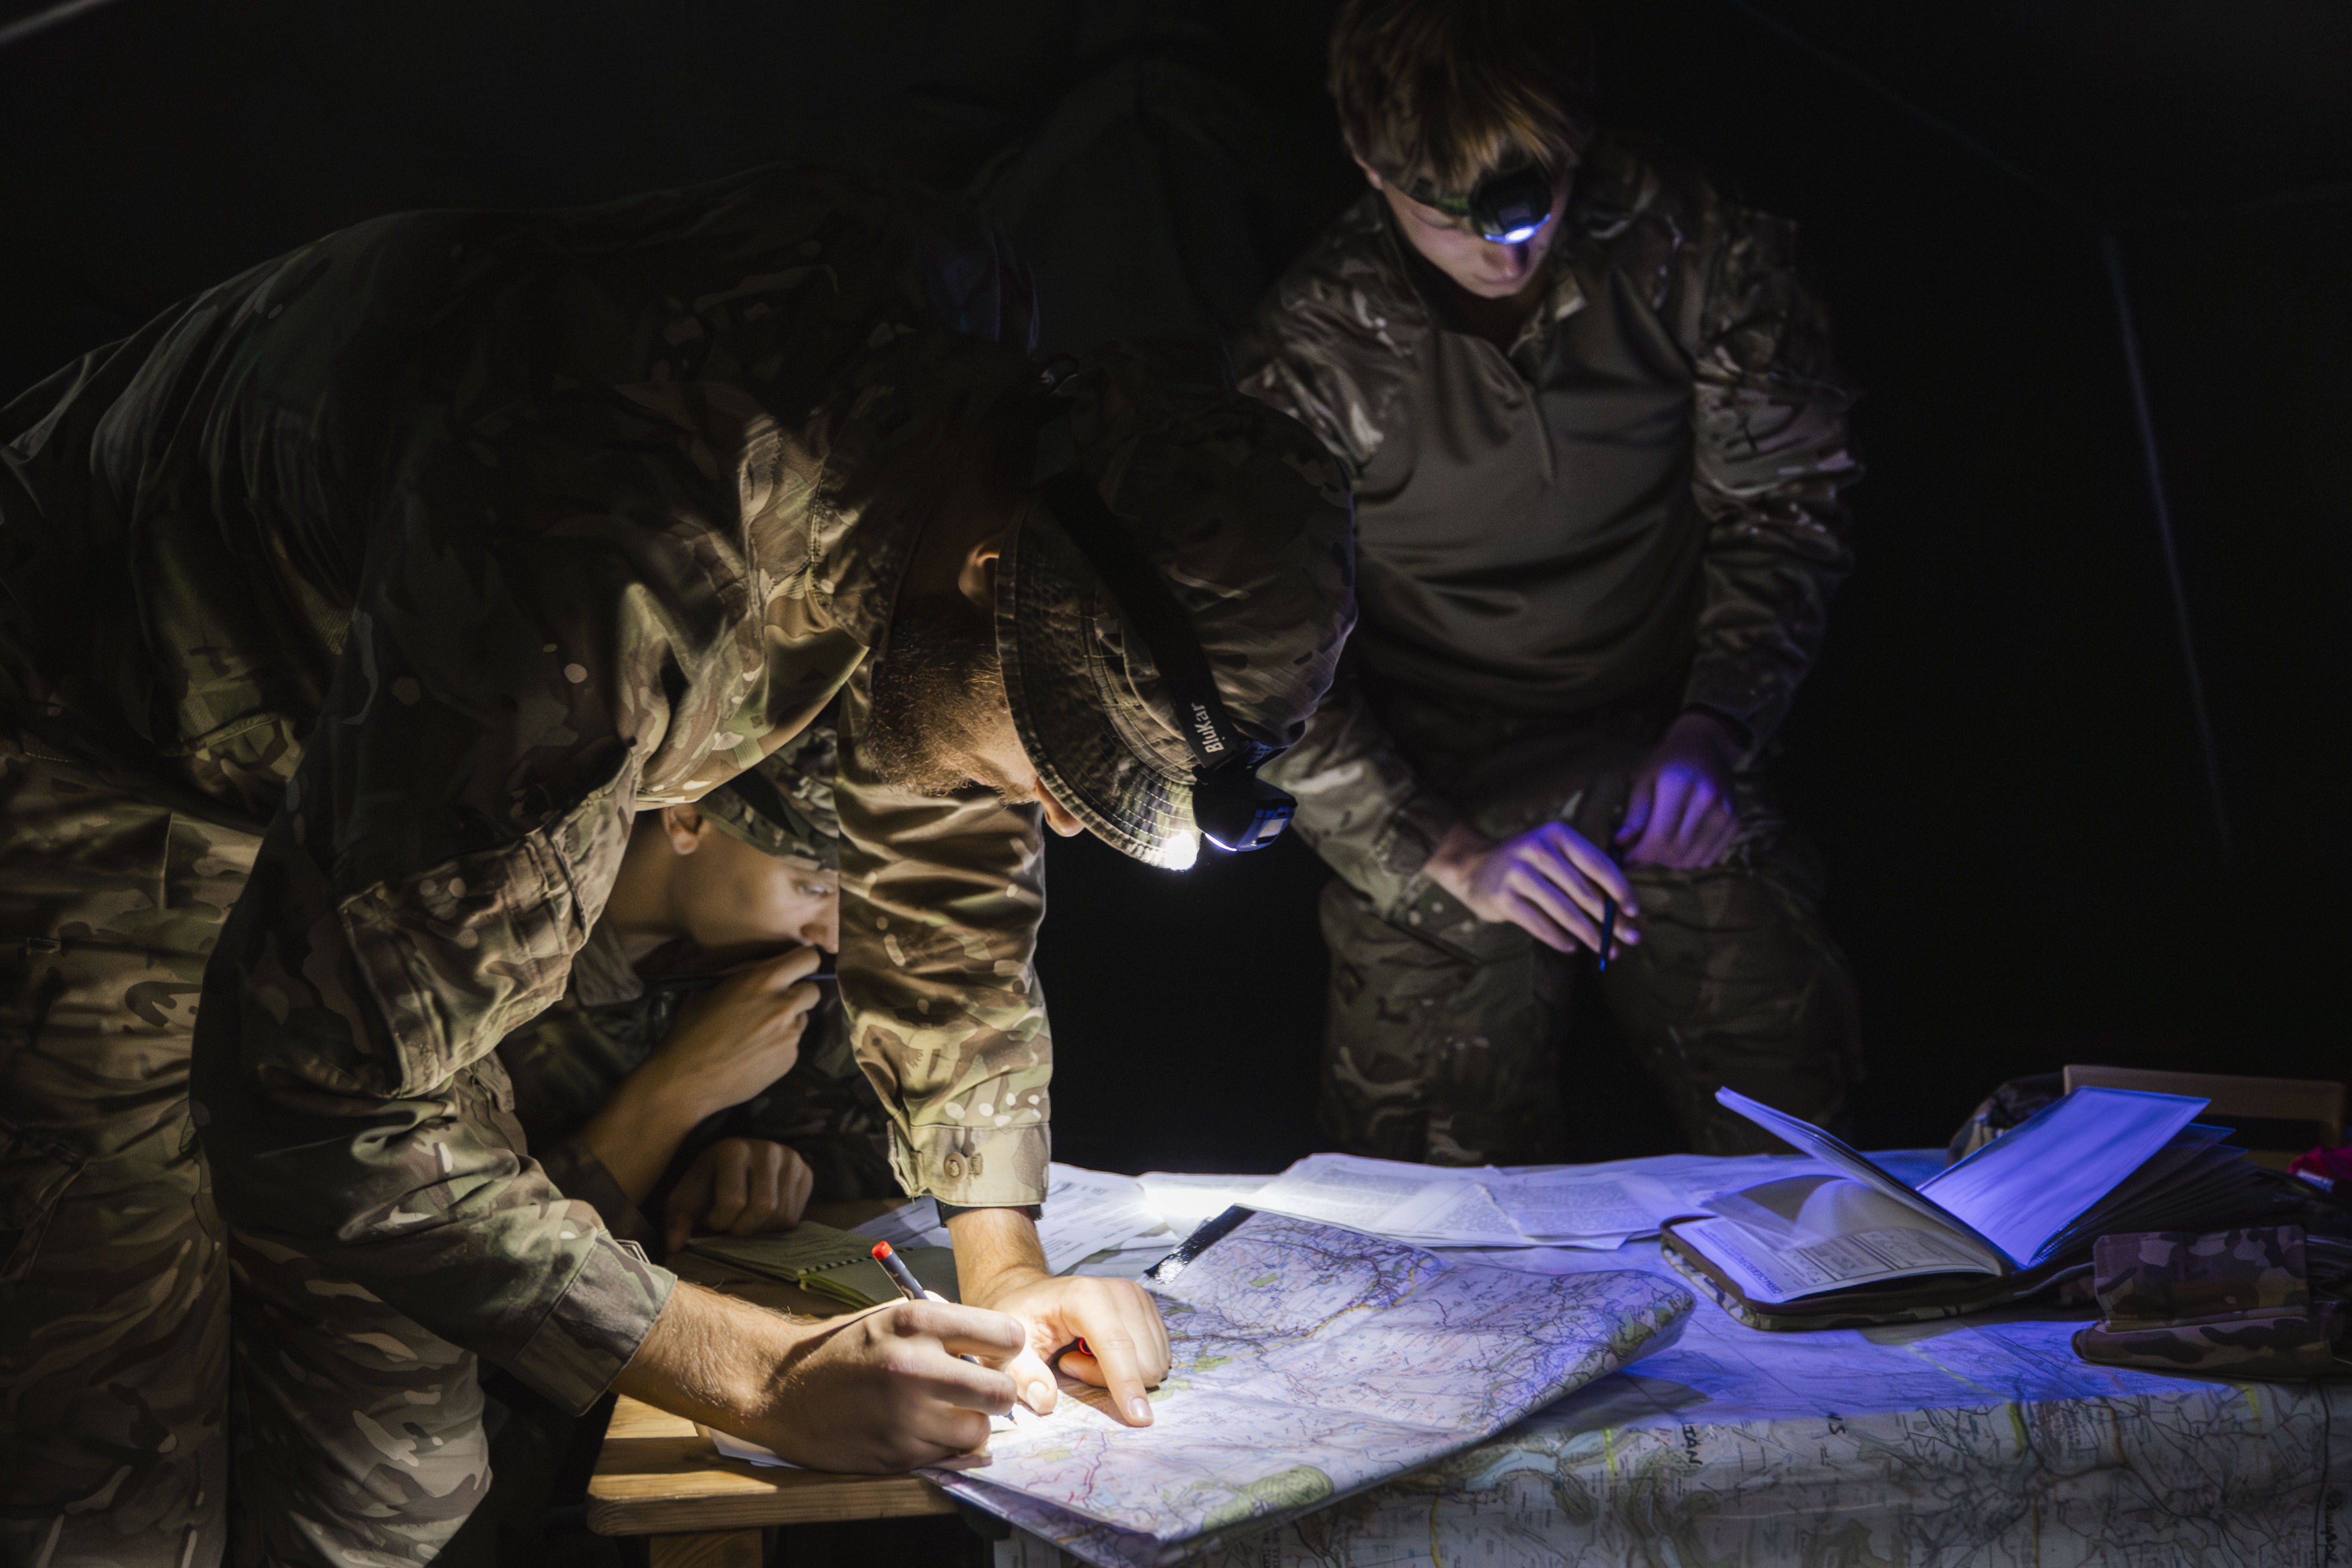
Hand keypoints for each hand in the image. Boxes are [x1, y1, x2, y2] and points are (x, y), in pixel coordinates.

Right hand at [614, 1281, 1025, 1471]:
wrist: (783, 1388)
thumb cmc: (844, 1348)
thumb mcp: (892, 1317)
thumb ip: (945, 1327)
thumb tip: (1003, 1347)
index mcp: (916, 1321)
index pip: (1005, 1335)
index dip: (1008, 1347)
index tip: (998, 1353)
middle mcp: (913, 1367)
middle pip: (1001, 1390)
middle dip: (998, 1392)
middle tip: (982, 1390)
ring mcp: (904, 1415)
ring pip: (980, 1431)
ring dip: (971, 1423)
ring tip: (947, 1411)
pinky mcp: (896, 1453)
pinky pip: (950, 1456)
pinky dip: (944, 1446)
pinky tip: (921, 1429)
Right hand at [638, 946, 825, 1120]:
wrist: (687, 1078)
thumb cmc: (692, 1028)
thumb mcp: (712, 986)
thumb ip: (745, 972)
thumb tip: (765, 965)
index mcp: (764, 980)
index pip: (809, 958)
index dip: (802, 963)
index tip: (793, 970)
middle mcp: (784, 1005)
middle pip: (813, 990)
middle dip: (798, 993)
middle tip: (775, 1003)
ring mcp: (791, 1034)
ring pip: (803, 1018)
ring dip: (789, 1020)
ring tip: (758, 1031)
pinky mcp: (790, 1059)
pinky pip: (793, 1043)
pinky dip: (780, 1044)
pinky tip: (756, 1051)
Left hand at [665, 1138, 815, 1254]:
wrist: (734, 1165)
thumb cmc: (708, 1185)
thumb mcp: (686, 1198)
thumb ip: (677, 1219)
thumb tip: (674, 1246)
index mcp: (732, 1150)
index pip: (734, 1201)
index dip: (720, 1221)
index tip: (712, 1219)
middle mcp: (767, 1149)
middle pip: (764, 1207)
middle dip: (744, 1228)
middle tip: (732, 1225)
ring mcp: (791, 1159)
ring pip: (783, 1215)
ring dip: (761, 1229)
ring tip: (746, 1220)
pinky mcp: (806, 1172)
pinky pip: (796, 1216)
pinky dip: (777, 1226)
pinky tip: (763, 1216)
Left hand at [946, 1207, 1171, 1425]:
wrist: (1032, 1294)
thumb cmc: (1020, 1320)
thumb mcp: (1006, 1348)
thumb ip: (1021, 1375)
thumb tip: (1045, 1401)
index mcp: (1086, 1296)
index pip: (1116, 1345)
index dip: (1128, 1384)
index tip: (1139, 1420)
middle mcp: (1121, 1291)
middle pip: (1141, 1360)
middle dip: (1109, 1379)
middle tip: (1070, 1364)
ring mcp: (1139, 1298)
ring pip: (1152, 1361)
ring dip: (1119, 1373)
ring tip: (1082, 1355)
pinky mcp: (1149, 1309)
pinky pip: (1156, 1357)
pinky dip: (1130, 1365)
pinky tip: (1099, 1351)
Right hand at [1424, 819, 1637, 956]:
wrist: (1474, 867)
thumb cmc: (1528, 865)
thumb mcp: (1555, 856)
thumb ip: (1585, 878)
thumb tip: (1623, 913)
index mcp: (1557, 835)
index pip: (1598, 864)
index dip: (1620, 890)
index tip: (1635, 911)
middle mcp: (1538, 849)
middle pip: (1584, 892)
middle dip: (1610, 920)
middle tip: (1628, 938)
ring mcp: (1518, 874)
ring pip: (1565, 911)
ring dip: (1589, 934)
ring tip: (1603, 948)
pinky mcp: (1504, 898)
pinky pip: (1541, 924)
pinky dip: (1560, 939)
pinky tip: (1572, 946)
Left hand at [1617, 712, 1740, 868]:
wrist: (1705, 745)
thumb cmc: (1667, 762)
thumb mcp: (1644, 780)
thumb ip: (1634, 815)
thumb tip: (1620, 844)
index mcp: (1679, 784)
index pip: (1659, 836)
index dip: (1639, 855)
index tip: (1625, 860)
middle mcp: (1707, 799)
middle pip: (1676, 850)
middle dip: (1653, 859)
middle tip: (1639, 853)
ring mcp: (1725, 812)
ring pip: (1692, 860)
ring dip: (1671, 861)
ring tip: (1659, 845)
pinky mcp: (1735, 822)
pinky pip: (1708, 859)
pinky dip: (1690, 859)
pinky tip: (1679, 842)